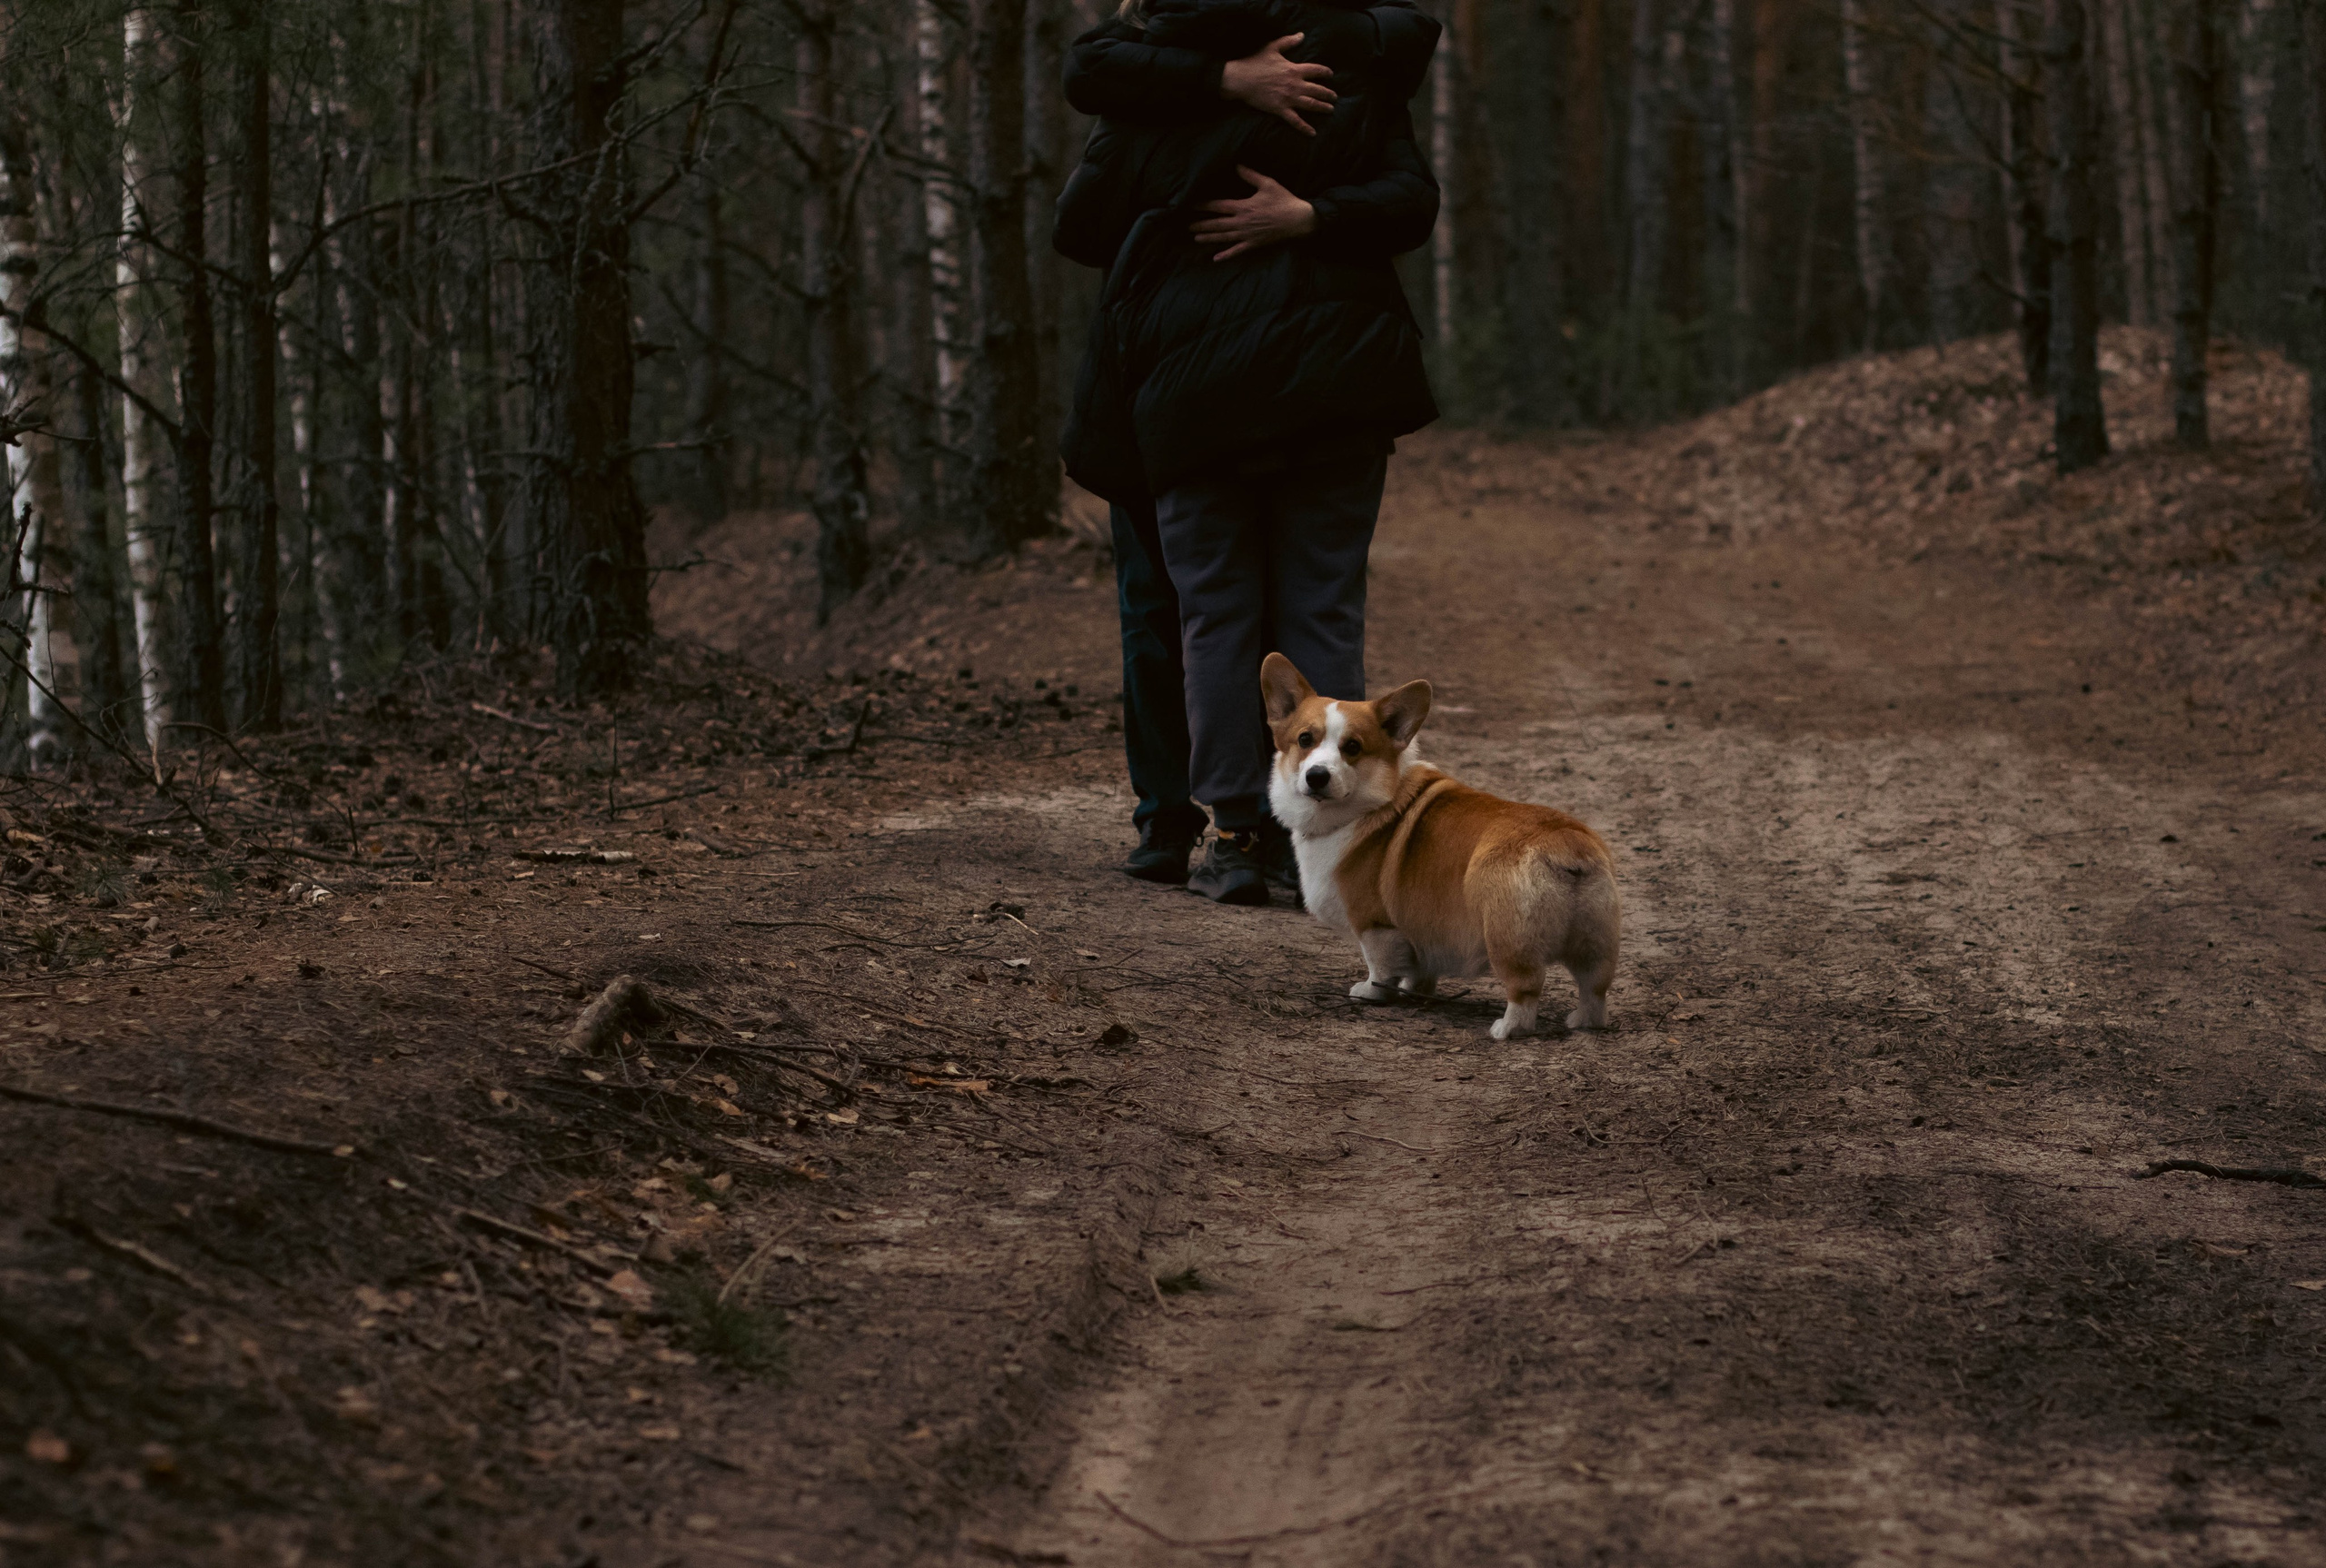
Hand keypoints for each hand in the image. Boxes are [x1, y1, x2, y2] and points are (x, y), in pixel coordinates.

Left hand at [1191, 166, 1316, 260]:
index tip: (1191, 205)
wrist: (1298, 220)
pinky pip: (1237, 251)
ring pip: (1224, 237)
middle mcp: (1242, 222)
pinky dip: (1226, 255)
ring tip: (1195, 238)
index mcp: (1244, 206)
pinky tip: (1215, 259)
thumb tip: (1236, 165)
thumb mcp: (1267, 183)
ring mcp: (1247, 235)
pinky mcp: (1254, 244)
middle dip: (1201, 225)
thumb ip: (1250, 175)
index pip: (1218, 206)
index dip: (1203, 205)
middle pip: (1217, 224)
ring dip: (1209, 238)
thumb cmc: (1283, 200)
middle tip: (1187, 226)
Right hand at [1219, 33, 1334, 135]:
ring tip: (1330, 110)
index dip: (1325, 72)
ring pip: (1311, 105)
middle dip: (1328, 94)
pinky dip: (1305, 128)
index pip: (1316, 70)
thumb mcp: (1273, 47)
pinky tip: (1313, 133)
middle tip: (1334, 97)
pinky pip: (1295, 121)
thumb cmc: (1255, 62)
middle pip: (1317, 90)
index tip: (1330, 75)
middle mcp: (1295, 85)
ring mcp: (1288, 98)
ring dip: (1322, 108)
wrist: (1241, 79)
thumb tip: (1301, 35)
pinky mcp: (1280, 109)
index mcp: (1294, 69)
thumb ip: (1288, 41)